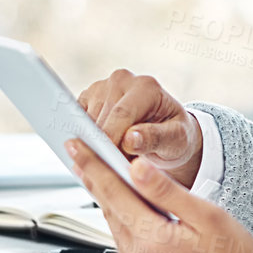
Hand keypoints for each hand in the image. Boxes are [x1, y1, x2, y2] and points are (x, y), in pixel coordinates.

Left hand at [66, 139, 252, 252]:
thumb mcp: (207, 215)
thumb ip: (166, 191)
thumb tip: (135, 167)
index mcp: (153, 242)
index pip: (112, 193)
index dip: (92, 166)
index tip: (76, 148)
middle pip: (114, 217)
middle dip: (104, 190)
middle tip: (91, 165)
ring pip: (124, 242)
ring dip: (124, 219)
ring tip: (131, 199)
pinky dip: (139, 250)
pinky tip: (157, 241)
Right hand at [76, 68, 202, 186]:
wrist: (168, 132)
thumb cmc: (175, 136)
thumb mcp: (176, 140)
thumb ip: (155, 138)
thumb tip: (130, 139)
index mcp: (146, 86)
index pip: (121, 114)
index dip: (112, 140)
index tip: (108, 163)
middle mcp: (122, 80)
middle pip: (101, 118)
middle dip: (103, 147)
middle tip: (111, 171)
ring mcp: (102, 87)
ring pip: (85, 121)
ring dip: (93, 145)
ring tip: (109, 163)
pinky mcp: (88, 98)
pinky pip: (77, 122)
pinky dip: (84, 140)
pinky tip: (98, 154)